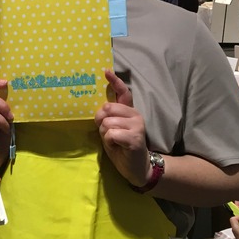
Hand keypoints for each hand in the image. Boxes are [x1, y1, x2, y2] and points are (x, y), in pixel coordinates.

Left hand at [95, 70, 150, 187]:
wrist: (136, 167)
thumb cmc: (121, 147)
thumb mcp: (111, 129)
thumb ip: (107, 117)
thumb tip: (101, 108)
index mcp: (129, 111)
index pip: (123, 92)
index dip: (114, 81)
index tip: (105, 71)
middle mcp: (135, 114)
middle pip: (107, 108)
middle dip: (101, 122)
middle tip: (109, 133)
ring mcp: (137, 125)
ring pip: (107, 123)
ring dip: (105, 135)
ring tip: (115, 142)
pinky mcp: (135, 137)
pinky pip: (111, 134)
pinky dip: (109, 142)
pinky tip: (118, 147)